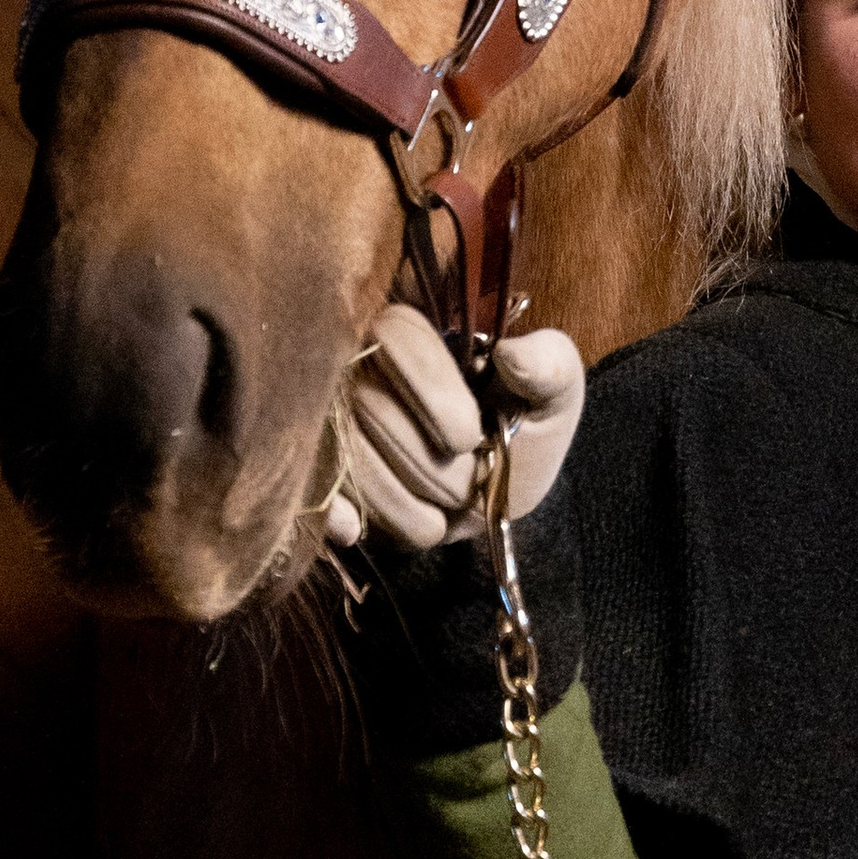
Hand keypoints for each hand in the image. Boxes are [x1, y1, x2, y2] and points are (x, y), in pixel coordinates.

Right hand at [326, 307, 584, 552]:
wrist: (480, 500)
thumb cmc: (513, 435)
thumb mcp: (551, 402)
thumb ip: (552, 368)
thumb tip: (512, 355)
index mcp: (414, 328)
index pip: (396, 334)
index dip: (431, 390)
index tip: (469, 438)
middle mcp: (352, 360)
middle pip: (368, 404)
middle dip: (427, 463)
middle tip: (465, 488)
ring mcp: (322, 413)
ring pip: (343, 452)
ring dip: (398, 500)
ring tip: (439, 515)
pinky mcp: (307, 460)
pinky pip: (306, 485)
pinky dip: (337, 513)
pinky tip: (359, 530)